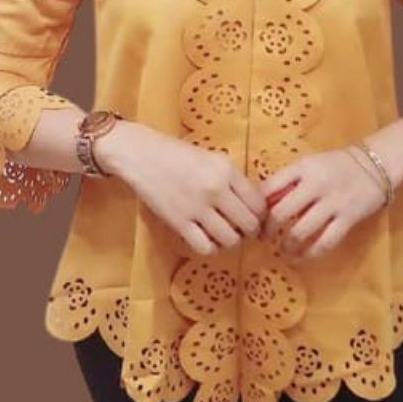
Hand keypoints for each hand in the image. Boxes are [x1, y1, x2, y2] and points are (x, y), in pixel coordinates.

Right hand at [94, 121, 266, 255]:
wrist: (141, 155)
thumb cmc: (177, 154)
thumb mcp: (213, 158)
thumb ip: (233, 180)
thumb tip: (254, 205)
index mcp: (227, 170)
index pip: (259, 204)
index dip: (261, 216)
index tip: (256, 218)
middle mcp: (216, 189)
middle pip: (249, 224)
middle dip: (250, 231)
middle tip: (242, 229)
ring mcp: (197, 207)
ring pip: (230, 239)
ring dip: (230, 241)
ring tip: (223, 234)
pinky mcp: (179, 222)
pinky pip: (205, 247)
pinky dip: (210, 248)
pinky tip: (207, 239)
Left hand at [259, 147, 387, 259]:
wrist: (376, 163)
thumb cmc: (336, 165)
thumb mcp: (308, 164)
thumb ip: (287, 181)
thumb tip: (260, 204)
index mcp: (302, 167)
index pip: (268, 188)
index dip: (257, 208)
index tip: (254, 218)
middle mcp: (315, 184)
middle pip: (280, 213)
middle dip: (267, 231)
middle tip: (264, 238)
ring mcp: (333, 202)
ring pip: (300, 232)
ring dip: (286, 246)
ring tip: (281, 250)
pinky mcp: (348, 218)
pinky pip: (324, 242)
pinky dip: (309, 254)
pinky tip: (300, 257)